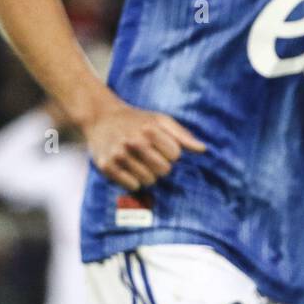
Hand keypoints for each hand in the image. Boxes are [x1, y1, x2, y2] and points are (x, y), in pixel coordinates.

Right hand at [80, 98, 206, 190]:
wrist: (100, 117)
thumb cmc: (137, 120)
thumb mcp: (161, 120)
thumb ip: (183, 135)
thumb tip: (203, 149)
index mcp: (150, 129)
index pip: (175, 155)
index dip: (171, 153)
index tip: (161, 146)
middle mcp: (133, 142)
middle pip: (164, 170)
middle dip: (161, 166)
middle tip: (150, 157)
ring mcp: (119, 155)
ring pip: (149, 181)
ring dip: (148, 175)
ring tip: (139, 162)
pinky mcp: (106, 166)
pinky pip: (132, 186)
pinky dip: (134, 181)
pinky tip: (129, 170)